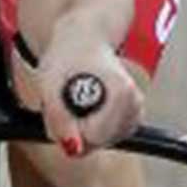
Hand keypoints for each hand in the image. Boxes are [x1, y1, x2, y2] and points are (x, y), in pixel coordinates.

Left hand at [36, 25, 142, 156]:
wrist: (82, 37)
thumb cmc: (65, 57)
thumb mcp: (49, 83)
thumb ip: (59, 118)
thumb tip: (74, 149)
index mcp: (121, 92)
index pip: (93, 137)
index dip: (70, 125)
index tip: (63, 100)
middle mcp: (135, 102)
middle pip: (98, 142)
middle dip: (76, 127)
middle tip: (67, 97)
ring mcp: (136, 110)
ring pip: (101, 142)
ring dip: (83, 126)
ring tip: (77, 97)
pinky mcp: (133, 116)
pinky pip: (106, 137)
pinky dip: (93, 126)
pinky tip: (88, 103)